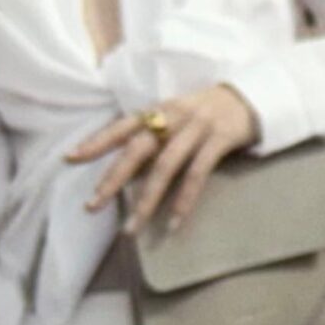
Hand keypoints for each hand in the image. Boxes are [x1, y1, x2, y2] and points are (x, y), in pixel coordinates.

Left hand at [68, 84, 262, 236]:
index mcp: (160, 109)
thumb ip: (158, 134)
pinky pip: (198, 174)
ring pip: (165, 167)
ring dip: (146, 199)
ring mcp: (198, 127)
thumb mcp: (180, 116)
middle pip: (137, 149)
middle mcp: (174, 116)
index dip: (97, 141)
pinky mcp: (220, 139)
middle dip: (113, 179)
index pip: (122, 125)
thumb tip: (129, 166)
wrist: (254, 97)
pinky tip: (173, 222)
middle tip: (93, 205)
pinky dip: (184, 200)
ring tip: (132, 227)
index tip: (71, 158)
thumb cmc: (211, 112)